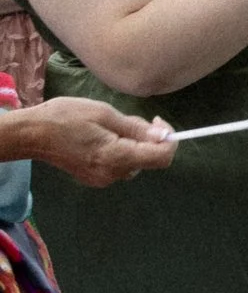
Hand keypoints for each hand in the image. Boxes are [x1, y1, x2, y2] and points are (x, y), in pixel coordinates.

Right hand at [12, 97, 176, 184]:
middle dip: (147, 138)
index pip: (161, 157)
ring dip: (132, 143)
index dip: (169, 140)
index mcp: (117, 157)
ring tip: (109, 126)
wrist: (32, 134)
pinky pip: (119, 165)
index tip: (159, 122)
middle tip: (126, 119)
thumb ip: (135, 127)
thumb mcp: (104, 113)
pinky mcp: (95, 178)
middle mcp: (113, 174)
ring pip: (135, 162)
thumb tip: (164, 136)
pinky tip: (101, 137)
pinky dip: (120, 150)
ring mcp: (103, 179)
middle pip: (148, 159)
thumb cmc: (66, 117)